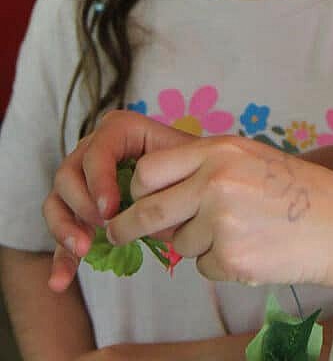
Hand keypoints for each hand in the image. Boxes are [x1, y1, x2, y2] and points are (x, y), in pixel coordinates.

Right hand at [44, 109, 195, 290]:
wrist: (196, 180)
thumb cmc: (192, 165)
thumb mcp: (186, 161)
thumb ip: (167, 175)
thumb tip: (147, 208)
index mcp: (121, 131)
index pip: (97, 149)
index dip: (98, 179)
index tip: (111, 209)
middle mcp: (94, 150)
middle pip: (68, 173)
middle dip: (82, 204)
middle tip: (104, 226)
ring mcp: (83, 180)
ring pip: (57, 200)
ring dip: (64, 228)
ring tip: (85, 249)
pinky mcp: (79, 210)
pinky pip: (63, 231)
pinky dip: (60, 257)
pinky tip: (60, 281)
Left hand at [107, 134, 332, 287]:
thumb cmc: (297, 190)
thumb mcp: (251, 159)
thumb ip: (206, 170)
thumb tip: (155, 196)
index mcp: (221, 150)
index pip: (150, 170)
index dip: (137, 190)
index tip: (131, 202)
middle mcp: (216, 181)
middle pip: (148, 211)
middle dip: (128, 228)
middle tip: (119, 235)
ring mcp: (222, 221)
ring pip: (179, 243)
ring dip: (198, 245)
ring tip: (242, 231)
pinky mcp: (230, 257)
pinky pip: (203, 267)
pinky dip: (221, 264)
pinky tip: (253, 249)